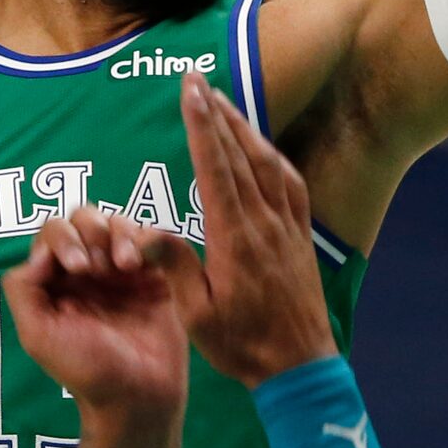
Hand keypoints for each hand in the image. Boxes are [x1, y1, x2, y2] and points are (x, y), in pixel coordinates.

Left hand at [4, 208, 191, 413]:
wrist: (138, 396)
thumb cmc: (86, 371)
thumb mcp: (37, 335)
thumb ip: (23, 289)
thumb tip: (40, 253)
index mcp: (57, 281)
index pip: (52, 234)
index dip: (63, 239)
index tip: (78, 269)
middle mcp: (89, 271)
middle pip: (84, 218)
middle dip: (90, 232)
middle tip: (100, 268)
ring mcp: (123, 271)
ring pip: (117, 222)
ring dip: (119, 234)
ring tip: (125, 266)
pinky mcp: (156, 275)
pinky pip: (152, 237)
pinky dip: (146, 238)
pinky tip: (142, 265)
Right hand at [172, 74, 337, 388]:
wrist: (301, 367)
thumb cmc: (244, 345)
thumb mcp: (198, 315)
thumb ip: (175, 267)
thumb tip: (145, 229)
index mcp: (236, 237)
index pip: (216, 167)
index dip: (201, 125)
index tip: (189, 91)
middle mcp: (265, 223)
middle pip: (240, 154)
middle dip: (217, 113)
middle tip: (198, 79)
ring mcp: (287, 228)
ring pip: (268, 163)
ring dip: (245, 129)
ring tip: (224, 103)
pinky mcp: (301, 238)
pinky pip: (290, 184)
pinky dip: (273, 157)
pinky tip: (264, 151)